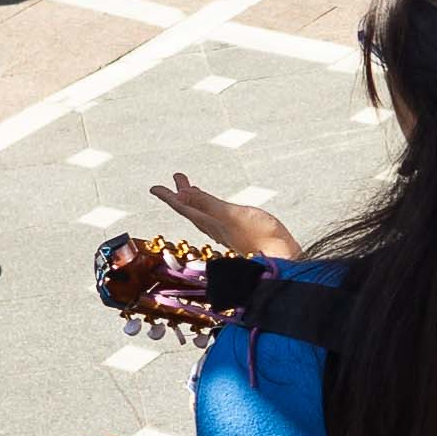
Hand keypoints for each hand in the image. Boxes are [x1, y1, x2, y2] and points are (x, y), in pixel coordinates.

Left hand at [153, 171, 301, 258]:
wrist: (283, 258)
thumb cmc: (261, 235)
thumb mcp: (232, 215)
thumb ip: (208, 204)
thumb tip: (180, 195)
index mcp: (211, 222)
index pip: (184, 207)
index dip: (169, 197)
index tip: (154, 188)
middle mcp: (215, 228)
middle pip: (192, 209)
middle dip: (182, 193)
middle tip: (176, 177)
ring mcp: (227, 231)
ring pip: (203, 214)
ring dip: (195, 199)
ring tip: (191, 188)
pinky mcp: (239, 232)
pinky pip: (217, 218)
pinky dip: (211, 208)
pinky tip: (215, 208)